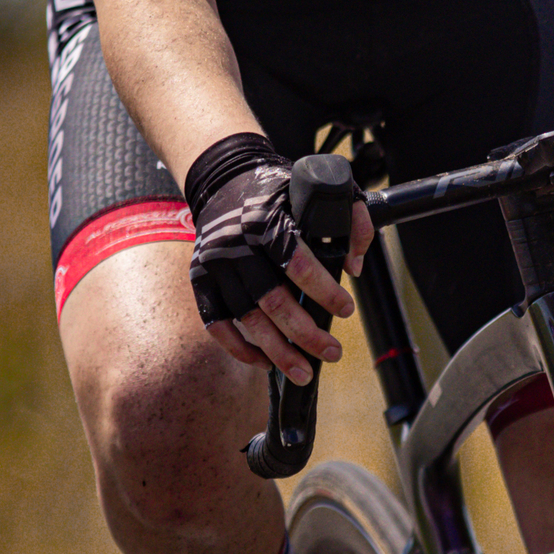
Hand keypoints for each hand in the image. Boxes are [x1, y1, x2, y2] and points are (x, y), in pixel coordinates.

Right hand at [201, 198, 374, 379]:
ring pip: (247, 319)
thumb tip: (354, 267)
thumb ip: (350, 221)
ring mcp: (214, 265)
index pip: (298, 264)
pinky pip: (216, 324)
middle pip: (273, 301)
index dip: (325, 292)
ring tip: (304, 372)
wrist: (225, 180)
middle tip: (332, 353)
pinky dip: (239, 348)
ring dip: (277, 352)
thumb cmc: (279, 191)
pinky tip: (264, 362)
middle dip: (306, 334)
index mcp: (266, 220)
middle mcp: (236, 245)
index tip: (346, 311)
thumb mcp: (320, 191)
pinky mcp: (199, 280)